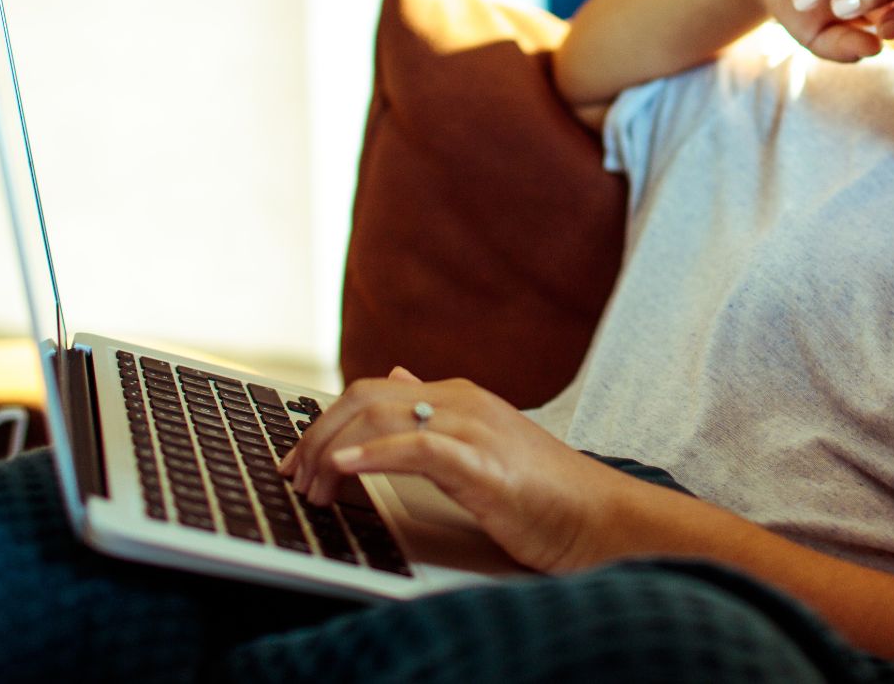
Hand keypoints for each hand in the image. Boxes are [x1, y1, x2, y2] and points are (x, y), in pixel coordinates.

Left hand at [277, 368, 632, 572]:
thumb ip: (436, 411)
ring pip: (380, 414)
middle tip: (294, 478)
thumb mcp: (482, 443)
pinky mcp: (482, 463)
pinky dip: (371, 455)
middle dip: (316, 436)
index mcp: (458, 396)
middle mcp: (461, 400)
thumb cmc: (544, 492)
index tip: (298, 462)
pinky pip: (416, 446)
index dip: (324, 423)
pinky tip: (345, 471)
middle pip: (364, 397)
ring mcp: (472, 427)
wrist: (599, 516)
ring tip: (312, 486)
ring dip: (332, 452)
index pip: (372, 391)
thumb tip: (399, 377)